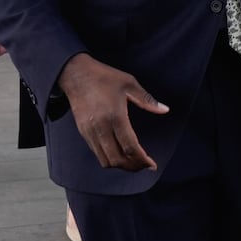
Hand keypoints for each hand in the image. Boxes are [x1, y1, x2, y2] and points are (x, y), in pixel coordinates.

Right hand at [56, 53, 168, 171]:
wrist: (76, 74)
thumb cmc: (104, 77)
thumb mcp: (129, 83)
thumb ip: (147, 100)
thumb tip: (165, 110)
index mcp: (115, 116)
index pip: (130, 147)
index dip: (142, 159)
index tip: (152, 165)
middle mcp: (101, 127)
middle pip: (117, 159)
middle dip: (133, 166)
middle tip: (144, 165)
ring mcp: (90, 132)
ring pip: (105, 160)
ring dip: (121, 165)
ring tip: (134, 162)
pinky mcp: (83, 132)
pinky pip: (97, 153)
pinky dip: (109, 159)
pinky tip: (119, 154)